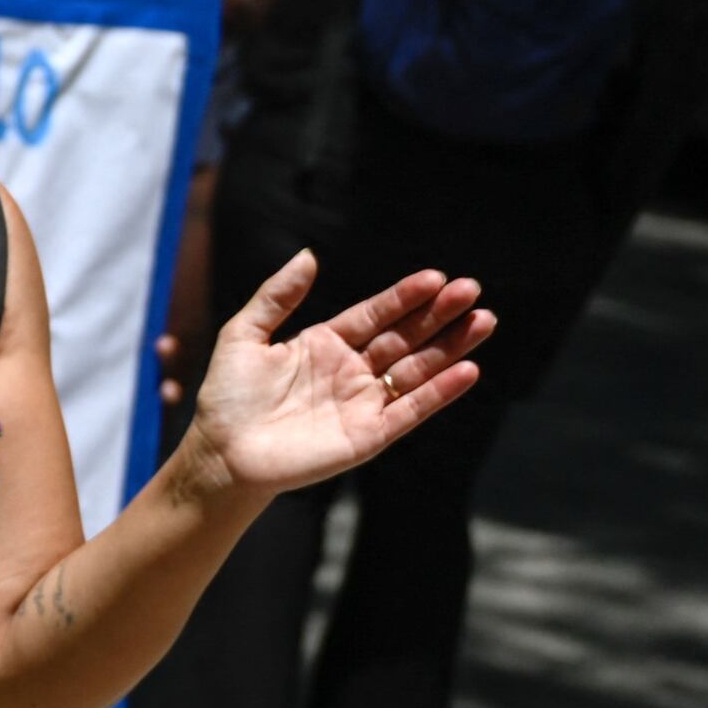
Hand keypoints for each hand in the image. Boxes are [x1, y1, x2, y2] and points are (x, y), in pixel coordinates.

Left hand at [181, 251, 491, 500]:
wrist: (223, 453)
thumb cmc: (229, 396)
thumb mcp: (245, 334)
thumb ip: (277, 296)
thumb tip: (308, 255)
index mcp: (326, 343)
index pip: (375, 314)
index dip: (405, 297)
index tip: (436, 277)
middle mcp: (352, 370)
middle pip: (405, 338)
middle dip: (439, 315)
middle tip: (472, 290)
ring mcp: (364, 403)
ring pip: (418, 370)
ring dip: (451, 348)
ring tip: (483, 321)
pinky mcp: (370, 435)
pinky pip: (411, 410)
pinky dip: (440, 392)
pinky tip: (467, 370)